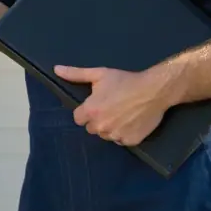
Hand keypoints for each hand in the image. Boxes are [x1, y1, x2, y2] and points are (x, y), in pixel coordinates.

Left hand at [54, 64, 170, 146]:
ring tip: (121, 113)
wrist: (154, 90)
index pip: (78, 118)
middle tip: (110, 107)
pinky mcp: (130, 141)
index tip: (96, 103)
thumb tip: (56, 70)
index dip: (86, 111)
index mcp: (91, 111)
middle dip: (97, 119)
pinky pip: (121, 141)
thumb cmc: (125, 81)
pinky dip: (124, 133)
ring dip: (110, 127)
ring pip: (106, 135)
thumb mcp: (99, 74)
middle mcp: (102, 127)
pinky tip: (130, 121)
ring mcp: (116, 136)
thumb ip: (76, 74)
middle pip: (91, 128)